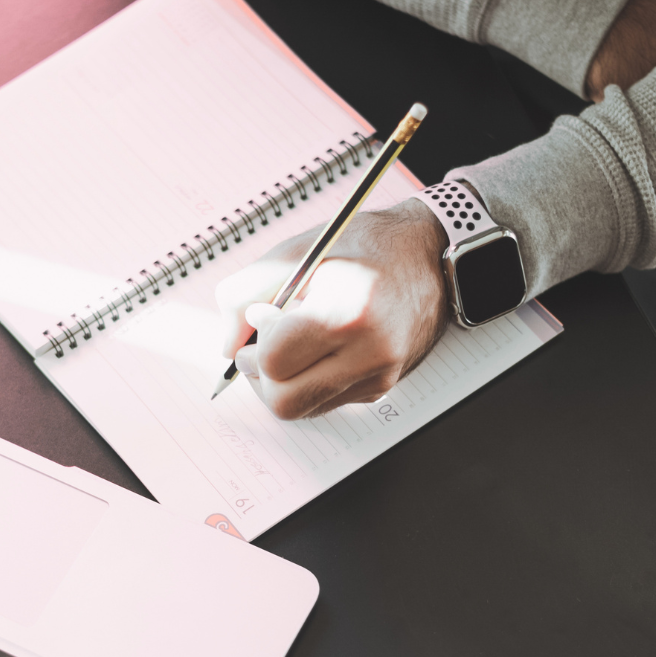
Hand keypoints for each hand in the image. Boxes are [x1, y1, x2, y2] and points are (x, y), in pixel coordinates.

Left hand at [215, 199, 448, 418]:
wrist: (429, 255)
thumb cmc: (364, 246)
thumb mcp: (296, 252)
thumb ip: (245, 293)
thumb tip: (226, 343)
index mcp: (347, 313)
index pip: (273, 363)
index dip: (253, 344)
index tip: (261, 317)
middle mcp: (370, 353)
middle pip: (285, 403)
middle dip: (261, 377)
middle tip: (263, 345)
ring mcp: (379, 376)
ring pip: (304, 410)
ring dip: (284, 383)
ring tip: (293, 342)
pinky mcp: (382, 387)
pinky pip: (326, 402)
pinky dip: (310, 382)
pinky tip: (319, 349)